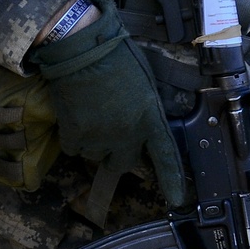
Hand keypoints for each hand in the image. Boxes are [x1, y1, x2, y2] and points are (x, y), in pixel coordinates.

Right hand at [30, 0, 186, 207]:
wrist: (81, 49)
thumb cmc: (116, 56)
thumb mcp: (145, 82)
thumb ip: (146, 110)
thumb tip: (140, 125)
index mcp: (150, 118)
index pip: (166, 157)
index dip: (172, 181)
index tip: (177, 199)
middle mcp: (128, 134)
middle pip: (123, 163)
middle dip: (117, 154)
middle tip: (110, 133)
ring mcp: (100, 137)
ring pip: (95, 156)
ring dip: (94, 143)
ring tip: (91, 115)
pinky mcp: (75, 136)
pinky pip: (74, 149)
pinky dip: (73, 137)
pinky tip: (75, 115)